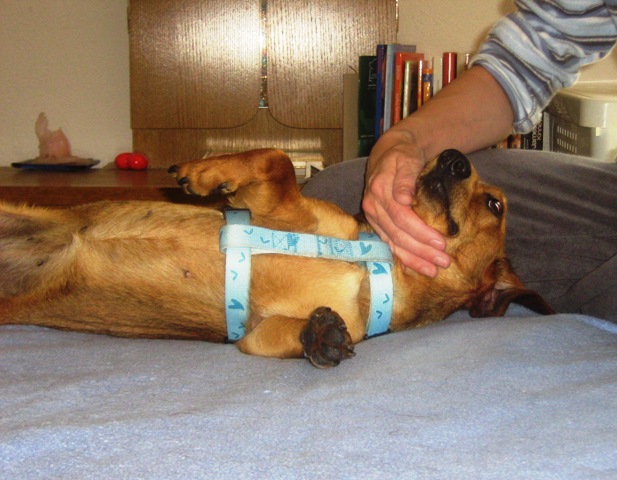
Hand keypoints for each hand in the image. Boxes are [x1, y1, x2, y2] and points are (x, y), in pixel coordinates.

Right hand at [362, 138, 449, 276]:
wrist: (388, 153)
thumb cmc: (402, 155)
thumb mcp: (407, 158)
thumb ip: (406, 178)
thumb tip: (404, 198)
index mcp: (379, 190)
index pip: (401, 217)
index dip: (421, 232)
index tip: (441, 243)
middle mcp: (373, 206)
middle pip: (397, 234)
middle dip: (421, 251)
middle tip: (444, 262)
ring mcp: (373, 217)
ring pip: (393, 243)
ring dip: (413, 259)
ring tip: (433, 271)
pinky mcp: (377, 224)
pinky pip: (390, 244)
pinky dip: (404, 257)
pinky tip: (418, 266)